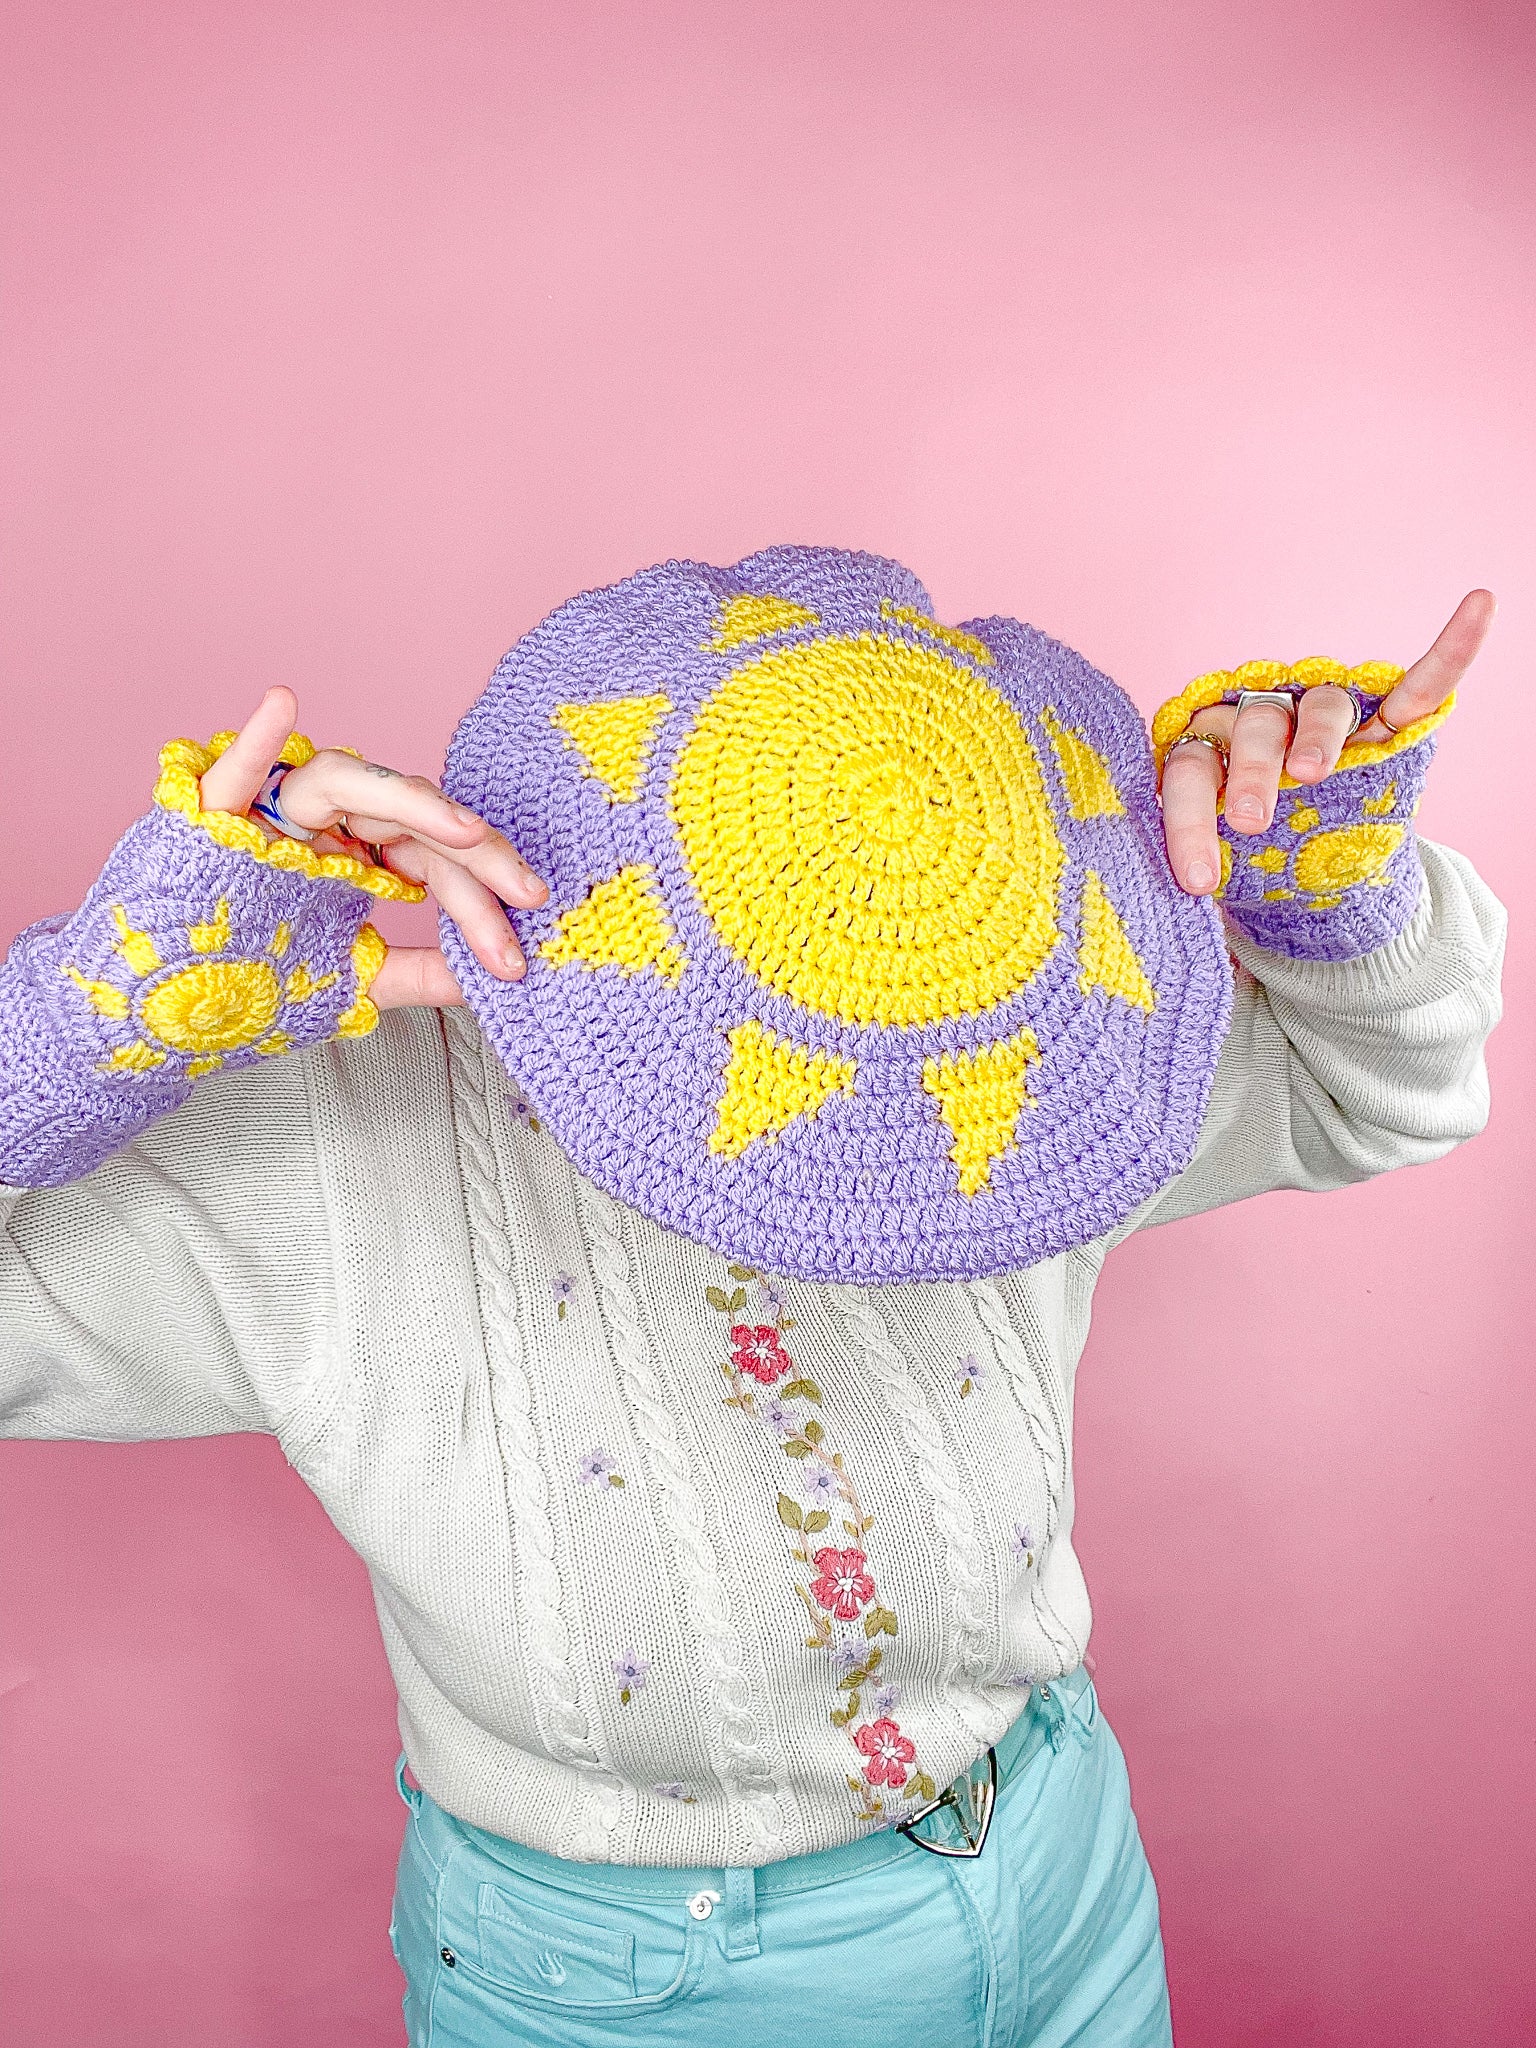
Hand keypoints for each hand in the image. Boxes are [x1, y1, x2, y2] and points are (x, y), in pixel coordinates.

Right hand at [199, 687, 547, 1007]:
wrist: (169, 1012)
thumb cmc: (259, 985)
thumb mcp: (356, 979)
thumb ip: (421, 973)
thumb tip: (496, 978)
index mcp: (359, 855)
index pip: (436, 862)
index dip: (482, 904)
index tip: (515, 959)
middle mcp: (326, 824)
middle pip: (411, 821)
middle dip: (474, 860)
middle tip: (529, 895)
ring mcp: (272, 814)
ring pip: (346, 783)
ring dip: (409, 798)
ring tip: (465, 829)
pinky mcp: (212, 819)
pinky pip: (233, 775)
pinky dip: (256, 739)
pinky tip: (283, 704)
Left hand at [1161, 590, 1494, 894]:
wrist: (1314, 870)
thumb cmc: (1259, 858)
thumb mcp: (1226, 863)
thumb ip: (1209, 860)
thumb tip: (1173, 895)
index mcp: (1213, 747)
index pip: (1191, 771)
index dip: (1189, 822)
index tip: (1199, 879)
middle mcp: (1266, 717)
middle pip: (1255, 729)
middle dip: (1253, 776)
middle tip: (1251, 822)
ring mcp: (1325, 715)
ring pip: (1321, 708)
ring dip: (1317, 738)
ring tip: (1312, 774)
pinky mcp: (1386, 719)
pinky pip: (1420, 682)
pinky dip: (1452, 650)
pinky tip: (1479, 607)